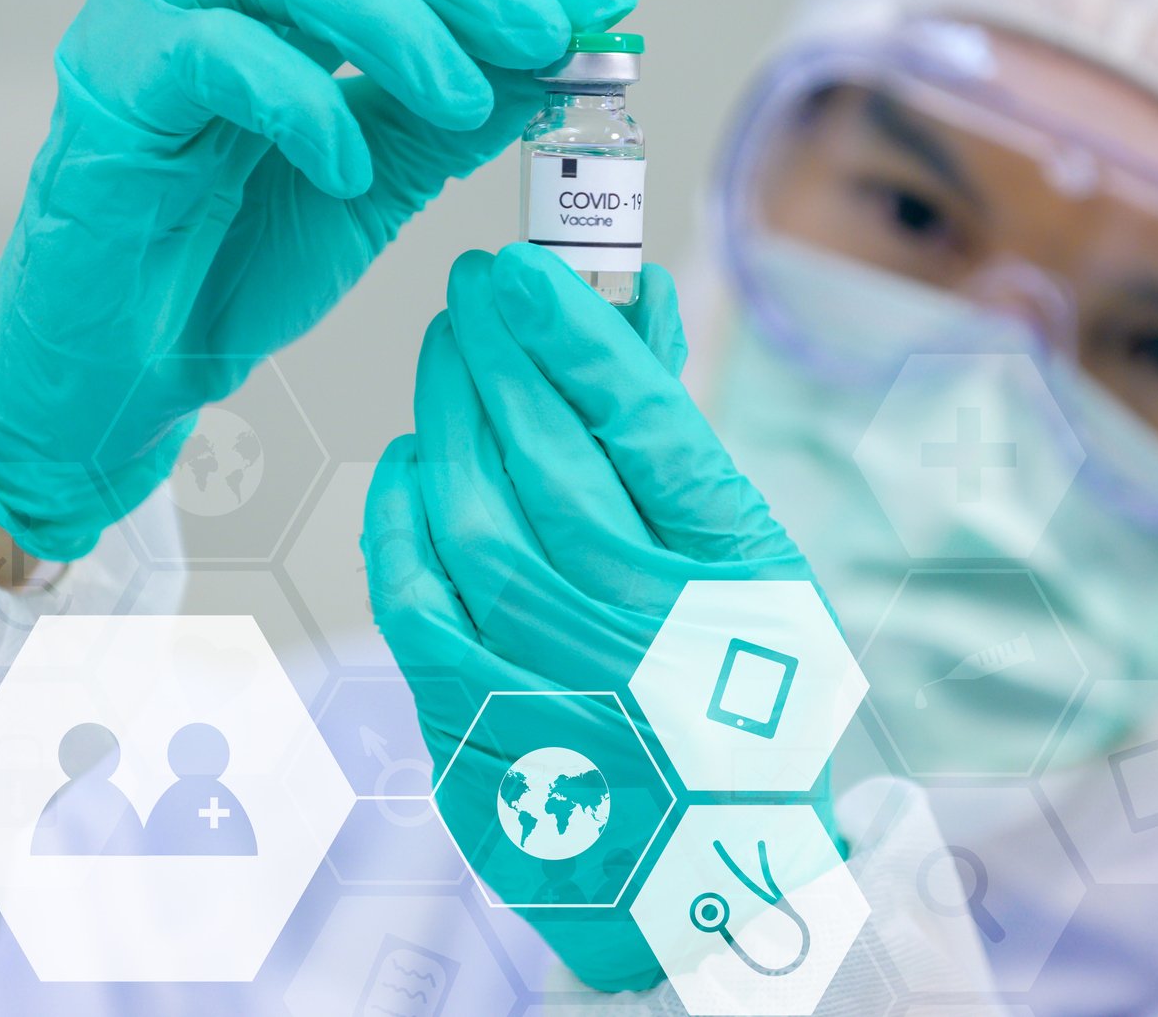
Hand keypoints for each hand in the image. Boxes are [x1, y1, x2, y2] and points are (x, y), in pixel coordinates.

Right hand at [0, 0, 633, 559]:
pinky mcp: (104, 87)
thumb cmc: (231, 268)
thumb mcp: (373, 182)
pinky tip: (348, 167)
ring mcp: (140, 21)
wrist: (125, 373)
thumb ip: (450, 116)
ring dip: (390, 19)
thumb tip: (561, 58)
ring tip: (464, 97)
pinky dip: (301, 102)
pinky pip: (212, 56)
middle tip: (543, 30)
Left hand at [362, 245, 814, 988]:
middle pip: (549, 461)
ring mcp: (563, 693)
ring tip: (450, 354)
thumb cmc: (740, 703)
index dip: (576, 339)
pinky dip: (403, 518)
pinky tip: (412, 463)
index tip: (527, 269)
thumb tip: (631, 296)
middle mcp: (653, 638)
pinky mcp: (484, 737)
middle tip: (473, 289)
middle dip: (498, 354)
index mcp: (741, 587)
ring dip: (451, 417)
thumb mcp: (753, 569)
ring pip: (477, 519)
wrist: (717, 888)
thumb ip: (681, 437)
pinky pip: (419, 603)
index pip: (647, 433)